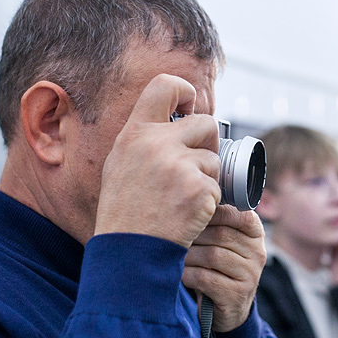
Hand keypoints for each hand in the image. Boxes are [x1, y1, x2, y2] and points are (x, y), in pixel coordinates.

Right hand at [95, 74, 220, 247]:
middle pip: (205, 123)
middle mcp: (156, 143)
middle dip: (208, 144)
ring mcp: (179, 165)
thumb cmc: (125, 212)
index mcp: (134, 133)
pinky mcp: (199, 188)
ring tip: (182, 199)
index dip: (185, 91)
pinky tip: (188, 213)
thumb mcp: (120, 164)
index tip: (189, 108)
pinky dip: (209, 201)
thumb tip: (179, 121)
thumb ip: (146, 140)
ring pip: (213, 159)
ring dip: (207, 178)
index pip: (165, 85)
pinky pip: (218, 186)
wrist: (130, 252)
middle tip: (196, 168)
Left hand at [184, 205, 265, 331]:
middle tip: (176, 236)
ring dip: (189, 256)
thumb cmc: (218, 266)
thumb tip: (190, 198)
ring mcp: (250, 275)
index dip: (215, 212)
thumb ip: (215, 221)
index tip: (194, 215)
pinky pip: (206, 278)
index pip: (241, 215)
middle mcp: (257, 253)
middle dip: (195, 235)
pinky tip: (182, 275)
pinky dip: (189, 275)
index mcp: (255, 234)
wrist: (228, 308)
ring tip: (176, 256)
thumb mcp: (222, 242)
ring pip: (213, 256)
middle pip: (222, 234)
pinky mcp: (236, 295)